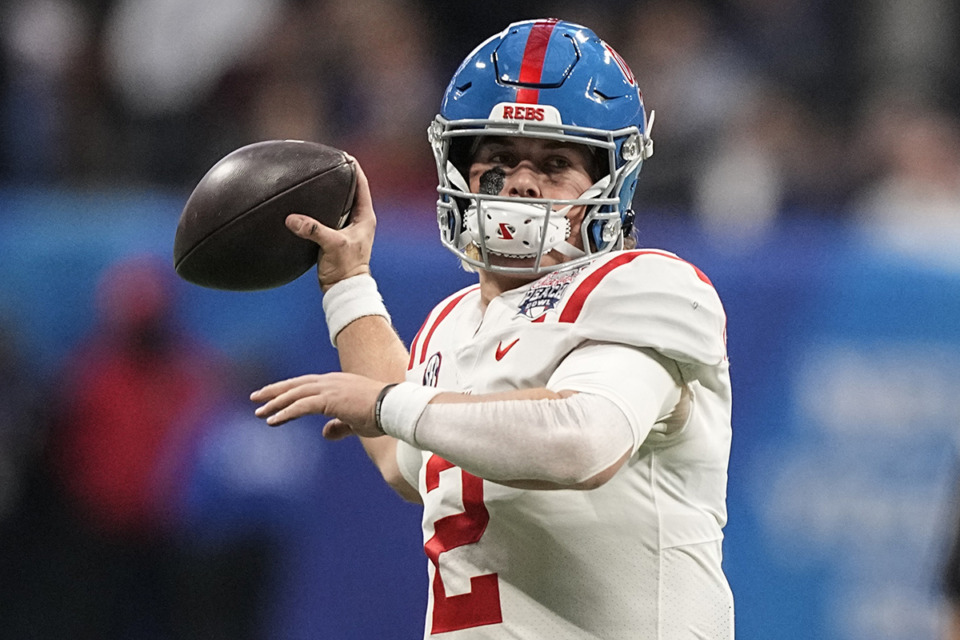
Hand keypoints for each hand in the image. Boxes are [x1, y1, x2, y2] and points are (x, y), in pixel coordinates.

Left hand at [250, 372, 386, 438]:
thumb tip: (325, 433)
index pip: (308, 384)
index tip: (274, 396)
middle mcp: (331, 382)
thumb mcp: (356, 422)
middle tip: (256, 398)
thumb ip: (339, 426)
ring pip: (295, 394)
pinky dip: (285, 413)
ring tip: (259, 412)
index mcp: (338, 383)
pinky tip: (273, 421)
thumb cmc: (381, 415)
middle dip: (275, 391)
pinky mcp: (330, 400)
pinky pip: (301, 406)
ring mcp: (330, 389)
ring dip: (275, 402)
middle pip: (296, 384)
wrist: (394, 408)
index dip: (289, 390)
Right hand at [285, 157, 375, 291]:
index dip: (354, 169)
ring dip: (328, 193)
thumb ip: (314, 230)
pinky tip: (305, 204)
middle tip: (325, 162)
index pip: (362, 185)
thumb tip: (292, 219)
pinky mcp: (335, 237)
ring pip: (338, 204)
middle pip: (350, 191)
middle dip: (339, 177)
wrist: (343, 289)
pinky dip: (318, 209)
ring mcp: (346, 228)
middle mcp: (358, 220)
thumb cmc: (345, 269)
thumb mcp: (332, 245)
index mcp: (365, 217)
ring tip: (314, 179)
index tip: (344, 155)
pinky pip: (326, 216)